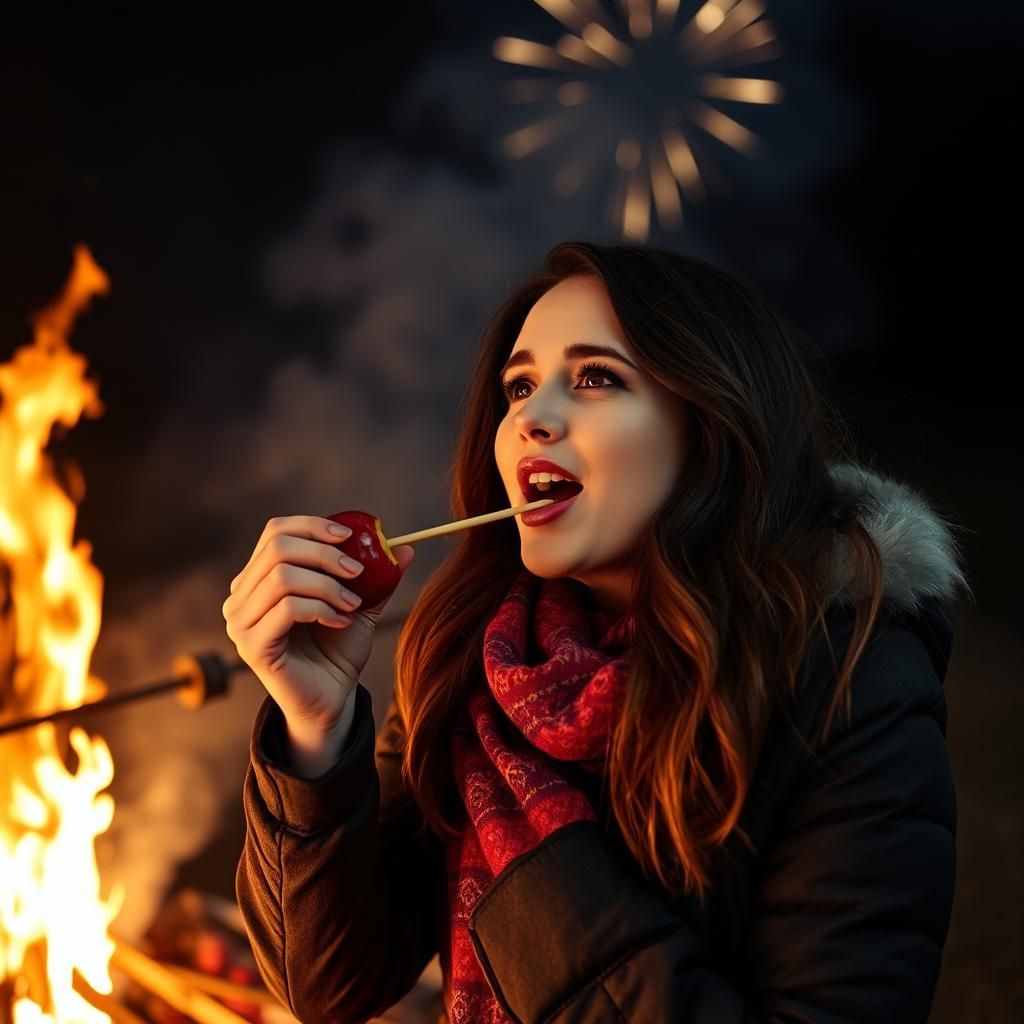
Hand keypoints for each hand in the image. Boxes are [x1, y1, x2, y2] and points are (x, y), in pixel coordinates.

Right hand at [222, 515, 413, 733]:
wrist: (333, 696)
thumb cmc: (339, 649)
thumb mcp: (359, 603)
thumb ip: (377, 575)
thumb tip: (406, 548)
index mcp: (258, 578)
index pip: (276, 531)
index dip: (313, 526)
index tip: (351, 536)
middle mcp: (240, 596)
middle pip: (277, 548)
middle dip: (325, 554)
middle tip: (358, 572)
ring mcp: (240, 622)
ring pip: (282, 576)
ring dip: (327, 585)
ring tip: (353, 604)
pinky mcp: (251, 646)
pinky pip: (287, 608)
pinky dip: (321, 608)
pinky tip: (341, 620)